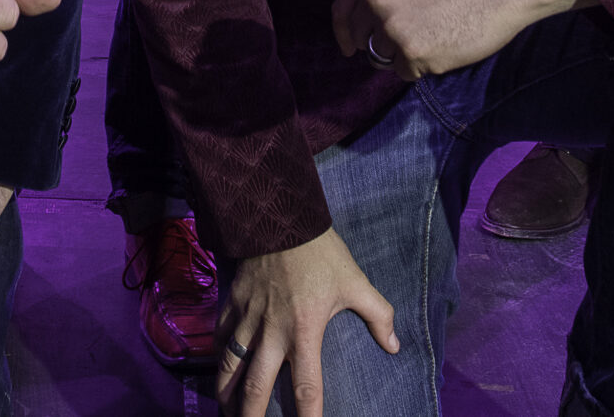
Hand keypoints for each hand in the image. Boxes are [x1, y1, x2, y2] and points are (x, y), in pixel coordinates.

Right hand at [217, 229, 397, 416]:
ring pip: (229, 366)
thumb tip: (395, 346)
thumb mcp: (356, 282)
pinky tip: (219, 369)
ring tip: (226, 411)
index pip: (306, 387)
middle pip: (255, 386)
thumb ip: (379, 316)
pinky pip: (220, 337)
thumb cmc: (322, 253)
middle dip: (250, 415)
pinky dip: (218, 356)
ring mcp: (247, 318)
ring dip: (226, 393)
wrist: (280, 217)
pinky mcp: (232, 302)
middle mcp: (272, 332)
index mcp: (305, 331)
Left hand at [331, 0, 587, 81]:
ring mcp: (392, 29)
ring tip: (434, 36)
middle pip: (362, 41)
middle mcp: (375, 2)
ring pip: (383, 59)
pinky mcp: (412, 53)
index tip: (348, 48)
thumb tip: (364, 30)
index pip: (341, 12)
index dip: (343, 33)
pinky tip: (443, 47)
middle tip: (411, 38)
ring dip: (404, 56)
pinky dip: (422, 67)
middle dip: (380, 46)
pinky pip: (406, 72)